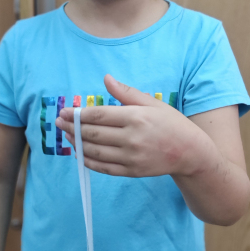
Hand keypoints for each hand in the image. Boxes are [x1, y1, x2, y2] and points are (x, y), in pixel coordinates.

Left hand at [55, 74, 206, 177]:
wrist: (190, 152)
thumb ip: (127, 93)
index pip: (98, 116)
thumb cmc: (171, 123)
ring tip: (66, 135)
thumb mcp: (152, 102)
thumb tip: (106, 78)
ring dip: (76, 143)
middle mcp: (132, 138)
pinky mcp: (131, 171)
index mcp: (136, 117)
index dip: (77, 114)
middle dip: (72, 128)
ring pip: (95, 151)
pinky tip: (80, 153)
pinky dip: (88, 161)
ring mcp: (131, 157)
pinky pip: (103, 167)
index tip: (64, 111)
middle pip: (92, 133)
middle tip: (59, 122)